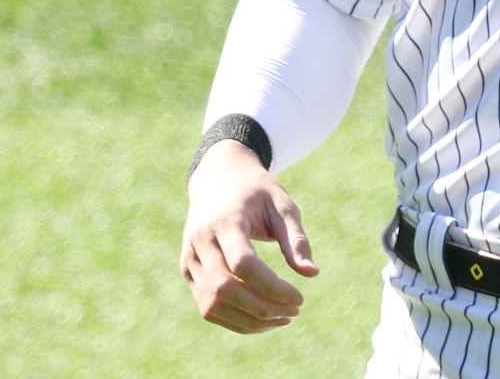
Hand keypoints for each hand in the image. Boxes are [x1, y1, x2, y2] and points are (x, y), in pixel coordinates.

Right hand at [180, 141, 317, 333]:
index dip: (271, 287)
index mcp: (225, 220)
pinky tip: (262, 319)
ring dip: (248, 321)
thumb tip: (312, 274)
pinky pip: (206, 306)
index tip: (299, 297)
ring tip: (282, 319)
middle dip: (262, 308)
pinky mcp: (188, 270)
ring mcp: (189, 258)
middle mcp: (200, 241)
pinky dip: (234, 320)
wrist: (217, 177)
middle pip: (224, 288)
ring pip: (211, 305)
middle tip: (294, 311)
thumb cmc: (256, 190)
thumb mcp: (282, 204)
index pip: (243, 263)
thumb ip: (296, 239)